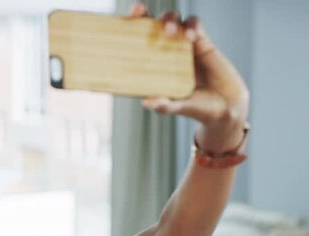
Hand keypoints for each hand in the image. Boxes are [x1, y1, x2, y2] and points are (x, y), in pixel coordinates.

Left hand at [130, 3, 248, 149]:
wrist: (227, 107)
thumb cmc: (198, 109)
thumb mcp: (179, 107)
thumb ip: (165, 105)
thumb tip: (146, 102)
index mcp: (152, 67)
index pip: (134, 45)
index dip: (127, 32)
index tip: (121, 26)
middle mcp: (164, 54)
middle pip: (150, 26)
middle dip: (143, 14)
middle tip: (139, 12)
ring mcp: (182, 46)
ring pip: (171, 20)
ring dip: (168, 20)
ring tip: (170, 32)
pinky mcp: (202, 42)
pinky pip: (193, 24)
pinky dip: (190, 25)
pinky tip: (191, 37)